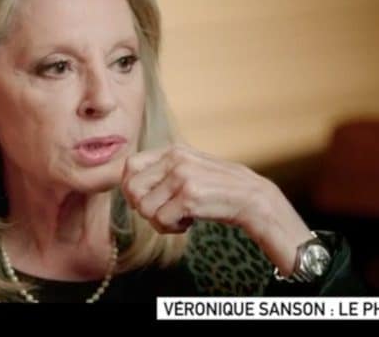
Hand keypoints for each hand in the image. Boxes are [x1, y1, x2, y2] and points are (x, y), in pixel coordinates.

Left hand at [120, 143, 313, 275]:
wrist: (253, 199)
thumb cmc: (218, 190)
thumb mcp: (189, 169)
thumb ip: (161, 172)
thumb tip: (124, 183)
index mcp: (173, 149)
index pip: (130, 165)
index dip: (130, 187)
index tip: (146, 200)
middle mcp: (175, 158)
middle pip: (132, 188)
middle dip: (143, 207)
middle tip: (163, 212)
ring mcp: (182, 176)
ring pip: (144, 208)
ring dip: (160, 221)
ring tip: (180, 217)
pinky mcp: (190, 196)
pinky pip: (161, 220)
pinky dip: (173, 228)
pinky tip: (190, 222)